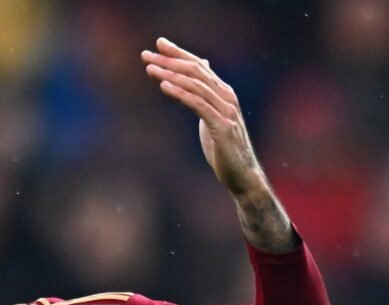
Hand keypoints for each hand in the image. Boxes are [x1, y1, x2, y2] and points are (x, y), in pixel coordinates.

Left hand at [142, 37, 297, 252]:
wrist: (243, 176)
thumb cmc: (225, 149)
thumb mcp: (213, 119)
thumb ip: (206, 97)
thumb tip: (202, 75)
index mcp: (223, 93)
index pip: (199, 66)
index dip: (179, 53)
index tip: (158, 44)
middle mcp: (227, 97)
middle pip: (195, 71)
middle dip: (169, 61)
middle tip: (146, 55)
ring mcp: (226, 111)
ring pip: (196, 85)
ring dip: (170, 75)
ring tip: (150, 69)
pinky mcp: (222, 127)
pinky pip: (198, 104)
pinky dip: (180, 93)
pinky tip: (164, 86)